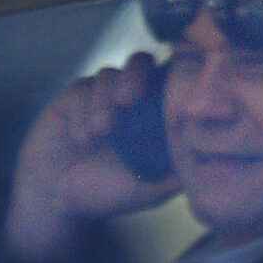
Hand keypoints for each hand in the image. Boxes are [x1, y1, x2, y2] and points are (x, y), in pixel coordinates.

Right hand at [2, 54, 177, 261]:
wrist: (56, 200)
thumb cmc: (105, 193)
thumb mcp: (149, 190)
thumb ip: (175, 173)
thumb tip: (205, 157)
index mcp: (151, 115)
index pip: (168, 78)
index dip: (171, 74)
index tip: (169, 91)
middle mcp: (127, 99)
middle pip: (141, 62)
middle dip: (135, 76)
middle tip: (127, 100)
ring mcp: (99, 96)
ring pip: (108, 75)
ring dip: (104, 100)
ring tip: (99, 132)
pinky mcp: (72, 99)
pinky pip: (81, 88)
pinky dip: (83, 110)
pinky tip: (82, 137)